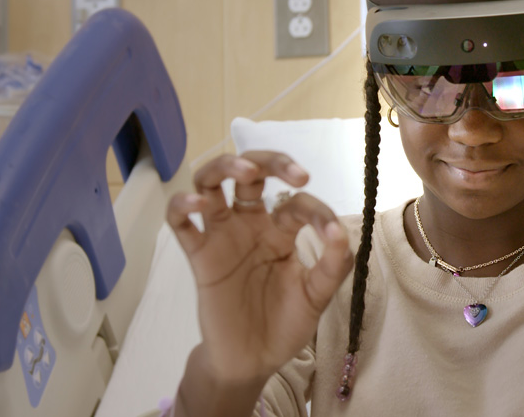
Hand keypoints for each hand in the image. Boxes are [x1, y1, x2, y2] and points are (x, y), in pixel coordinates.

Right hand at [166, 152, 353, 383]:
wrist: (252, 361)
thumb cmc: (284, 325)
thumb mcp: (316, 296)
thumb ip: (331, 266)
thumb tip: (342, 233)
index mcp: (281, 231)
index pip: (296, 203)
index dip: (316, 211)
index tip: (331, 233)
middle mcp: (250, 225)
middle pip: (252, 174)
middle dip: (272, 162)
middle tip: (297, 174)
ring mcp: (222, 236)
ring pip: (212, 183)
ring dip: (226, 167)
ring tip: (246, 172)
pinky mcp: (199, 256)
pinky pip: (180, 224)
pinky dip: (182, 205)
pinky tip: (198, 203)